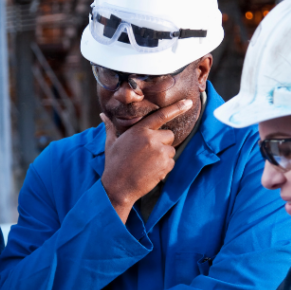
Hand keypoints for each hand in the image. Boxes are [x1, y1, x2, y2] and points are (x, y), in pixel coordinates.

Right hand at [100, 97, 192, 222]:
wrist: (118, 187)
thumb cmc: (114, 164)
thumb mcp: (111, 143)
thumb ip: (110, 127)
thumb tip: (102, 116)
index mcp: (139, 130)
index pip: (161, 115)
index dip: (177, 108)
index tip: (189, 102)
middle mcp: (151, 139)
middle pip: (169, 135)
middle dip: (162, 142)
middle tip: (147, 153)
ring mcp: (160, 152)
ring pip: (170, 149)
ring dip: (163, 155)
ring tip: (147, 163)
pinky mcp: (165, 165)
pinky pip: (171, 162)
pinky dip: (164, 166)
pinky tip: (150, 171)